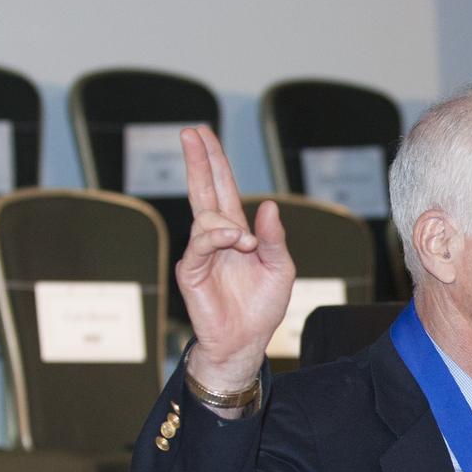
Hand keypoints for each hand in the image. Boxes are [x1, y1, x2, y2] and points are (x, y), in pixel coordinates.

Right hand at [176, 126, 295, 390]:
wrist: (246, 340)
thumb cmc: (262, 306)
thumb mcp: (281, 268)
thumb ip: (274, 237)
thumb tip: (266, 205)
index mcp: (238, 231)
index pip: (222, 189)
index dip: (214, 162)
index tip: (203, 133)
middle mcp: (216, 236)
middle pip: (203, 190)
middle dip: (199, 161)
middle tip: (191, 132)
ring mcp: (201, 252)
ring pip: (205, 216)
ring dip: (226, 223)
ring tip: (245, 242)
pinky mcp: (191, 269)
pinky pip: (200, 242)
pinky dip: (217, 236)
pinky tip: (235, 240)